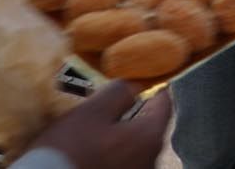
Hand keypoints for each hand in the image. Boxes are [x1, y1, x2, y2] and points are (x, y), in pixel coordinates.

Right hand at [27, 81, 170, 168]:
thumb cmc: (70, 149)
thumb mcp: (92, 111)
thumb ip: (120, 92)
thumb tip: (135, 82)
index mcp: (151, 137)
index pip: (165, 102)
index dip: (152, 86)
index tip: (139, 75)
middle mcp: (152, 159)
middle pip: (150, 125)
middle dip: (135, 109)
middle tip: (114, 98)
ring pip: (136, 144)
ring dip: (122, 131)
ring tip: (100, 122)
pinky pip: (124, 159)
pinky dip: (114, 149)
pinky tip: (94, 146)